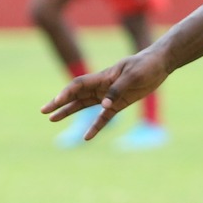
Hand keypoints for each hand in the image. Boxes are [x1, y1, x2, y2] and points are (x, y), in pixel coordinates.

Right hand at [42, 48, 170, 139]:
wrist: (158, 64)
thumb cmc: (145, 65)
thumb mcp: (133, 75)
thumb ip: (118, 89)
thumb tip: (104, 105)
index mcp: (103, 77)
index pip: (79, 85)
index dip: (66, 93)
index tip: (56, 101)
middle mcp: (101, 87)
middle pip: (75, 96)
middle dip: (59, 103)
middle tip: (43, 111)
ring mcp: (108, 96)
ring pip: (84, 106)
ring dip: (68, 112)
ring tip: (52, 119)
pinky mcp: (119, 104)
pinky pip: (103, 118)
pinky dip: (95, 127)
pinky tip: (86, 137)